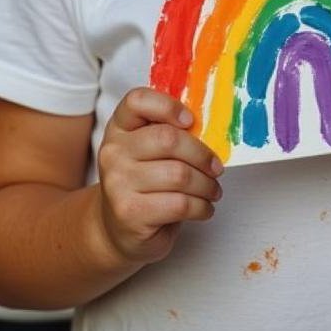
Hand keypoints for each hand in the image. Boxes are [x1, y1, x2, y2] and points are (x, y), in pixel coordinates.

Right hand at [96, 88, 222, 266]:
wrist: (117, 230)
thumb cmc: (143, 185)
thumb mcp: (148, 151)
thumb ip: (169, 132)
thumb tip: (212, 126)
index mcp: (119, 127)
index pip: (138, 100)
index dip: (168, 106)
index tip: (191, 120)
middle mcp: (113, 152)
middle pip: (169, 139)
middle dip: (202, 155)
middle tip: (217, 167)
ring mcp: (118, 183)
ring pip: (179, 175)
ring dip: (206, 185)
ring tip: (212, 190)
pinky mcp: (130, 213)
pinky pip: (180, 204)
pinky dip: (201, 207)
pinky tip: (204, 208)